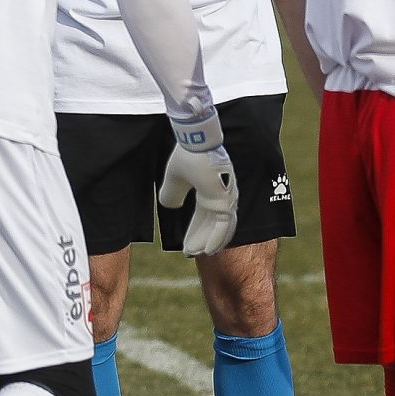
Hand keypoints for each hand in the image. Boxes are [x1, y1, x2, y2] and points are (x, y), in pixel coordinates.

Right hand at [157, 116, 237, 257]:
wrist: (197, 141)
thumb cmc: (187, 154)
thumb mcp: (175, 178)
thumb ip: (172, 192)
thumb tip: (169, 205)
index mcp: (211, 190)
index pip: (204, 216)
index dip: (196, 230)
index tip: (187, 242)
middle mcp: (222, 196)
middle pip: (212, 224)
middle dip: (202, 239)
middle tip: (193, 252)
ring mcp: (226, 198)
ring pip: (219, 228)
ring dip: (209, 242)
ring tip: (198, 254)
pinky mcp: (225, 199)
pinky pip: (222, 225)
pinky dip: (215, 239)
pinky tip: (208, 250)